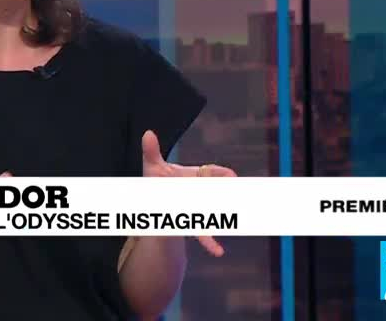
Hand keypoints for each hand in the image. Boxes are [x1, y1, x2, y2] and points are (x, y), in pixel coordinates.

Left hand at [141, 130, 236, 256]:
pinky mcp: (193, 223)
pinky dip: (210, 242)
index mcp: (194, 175)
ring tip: (234, 222)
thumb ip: (151, 152)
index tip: (231, 176)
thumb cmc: (156, 181)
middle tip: (238, 195)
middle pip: (216, 193)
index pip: (210, 172)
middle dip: (226, 195)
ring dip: (222, 218)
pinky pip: (203, 232)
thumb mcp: (152, 167)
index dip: (221, 174)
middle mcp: (201, 191)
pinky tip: (219, 252)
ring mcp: (199, 207)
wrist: (154, 201)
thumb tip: (147, 133)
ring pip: (213, 213)